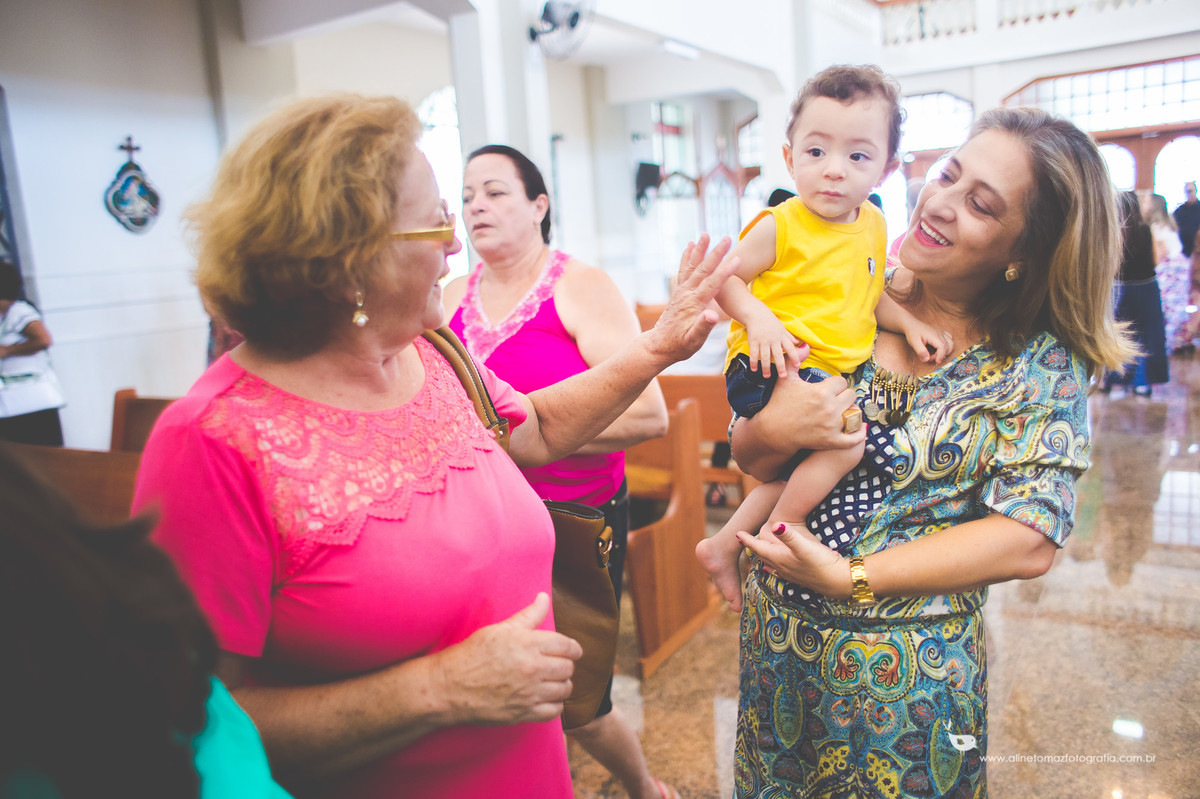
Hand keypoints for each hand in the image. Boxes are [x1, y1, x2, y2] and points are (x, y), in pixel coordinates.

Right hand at [434, 593, 582, 725]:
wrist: (449, 686)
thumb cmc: (473, 653)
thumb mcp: (500, 629)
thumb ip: (528, 615)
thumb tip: (544, 598)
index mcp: (529, 643)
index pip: (568, 646)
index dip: (573, 649)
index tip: (572, 651)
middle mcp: (533, 667)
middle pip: (568, 668)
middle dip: (565, 666)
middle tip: (557, 666)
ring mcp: (529, 692)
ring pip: (564, 690)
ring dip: (561, 685)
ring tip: (552, 682)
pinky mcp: (523, 712)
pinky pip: (554, 711)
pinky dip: (555, 705)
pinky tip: (546, 698)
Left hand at [645, 234, 740, 364]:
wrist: (659, 346)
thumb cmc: (680, 345)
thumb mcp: (694, 340)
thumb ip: (703, 327)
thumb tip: (713, 315)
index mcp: (694, 304)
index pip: (712, 284)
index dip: (725, 271)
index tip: (738, 259)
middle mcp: (686, 294)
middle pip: (703, 269)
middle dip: (715, 253)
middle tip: (727, 237)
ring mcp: (681, 291)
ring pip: (691, 265)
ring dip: (699, 249)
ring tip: (705, 234)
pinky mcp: (678, 292)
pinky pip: (683, 270)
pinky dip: (687, 257)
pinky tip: (689, 246)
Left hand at [737, 523, 844, 596]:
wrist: (837, 581)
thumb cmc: (821, 562)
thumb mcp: (804, 546)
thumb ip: (789, 536)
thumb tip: (774, 526)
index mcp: (780, 558)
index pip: (759, 548)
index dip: (748, 540)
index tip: (737, 533)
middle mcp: (782, 567)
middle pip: (762, 556)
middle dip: (752, 548)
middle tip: (742, 540)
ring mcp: (790, 574)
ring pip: (769, 564)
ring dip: (761, 558)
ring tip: (754, 554)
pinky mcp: (798, 577)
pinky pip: (778, 571)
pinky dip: (771, 567)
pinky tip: (772, 570)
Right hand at [744, 307, 804, 378]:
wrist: (757, 314)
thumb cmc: (771, 322)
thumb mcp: (782, 328)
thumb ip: (789, 337)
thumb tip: (798, 343)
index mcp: (782, 337)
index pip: (790, 348)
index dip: (795, 357)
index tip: (797, 366)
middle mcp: (773, 340)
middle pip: (778, 355)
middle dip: (781, 366)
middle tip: (783, 376)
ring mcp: (763, 341)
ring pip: (766, 356)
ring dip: (766, 367)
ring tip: (767, 376)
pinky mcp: (754, 341)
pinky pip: (754, 353)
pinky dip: (754, 362)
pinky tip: (754, 369)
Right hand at [767, 369, 863, 450]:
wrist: (774, 431)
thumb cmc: (779, 404)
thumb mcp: (785, 380)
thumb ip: (794, 360)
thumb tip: (804, 345)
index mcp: (821, 392)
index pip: (842, 382)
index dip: (836, 384)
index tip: (829, 388)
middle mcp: (829, 408)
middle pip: (851, 395)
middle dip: (843, 396)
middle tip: (835, 399)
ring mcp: (832, 426)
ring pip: (855, 413)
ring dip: (850, 411)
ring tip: (843, 410)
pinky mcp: (832, 440)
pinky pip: (853, 438)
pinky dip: (859, 434)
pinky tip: (859, 428)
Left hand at [904, 320, 953, 363]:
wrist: (912, 324)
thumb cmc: (913, 332)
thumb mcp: (913, 342)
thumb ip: (920, 351)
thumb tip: (927, 359)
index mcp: (934, 336)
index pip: (942, 347)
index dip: (941, 356)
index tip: (937, 362)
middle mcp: (940, 333)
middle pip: (949, 346)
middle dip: (942, 354)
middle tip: (932, 358)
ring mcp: (941, 332)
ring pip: (951, 343)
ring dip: (946, 350)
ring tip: (936, 354)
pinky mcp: (941, 332)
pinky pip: (949, 339)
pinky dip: (947, 345)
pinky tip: (938, 348)